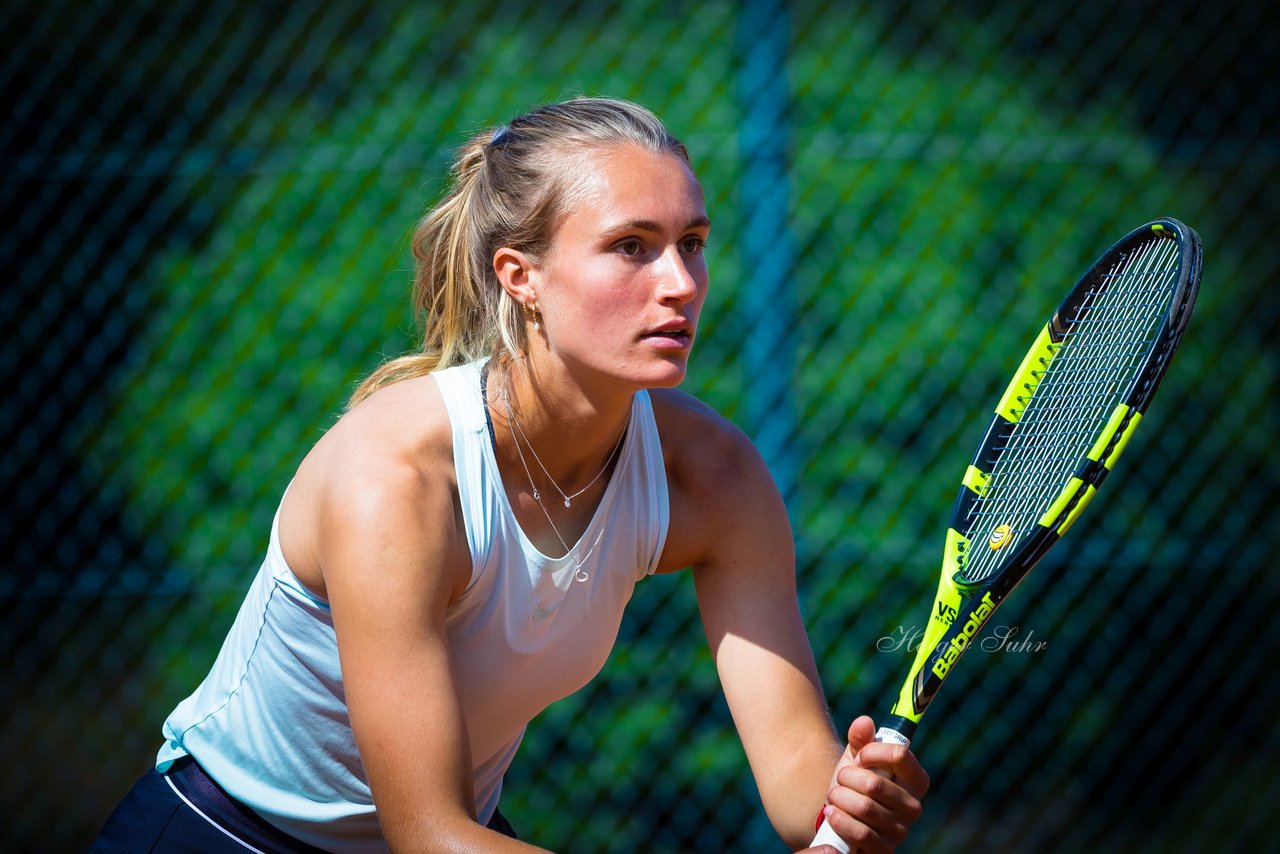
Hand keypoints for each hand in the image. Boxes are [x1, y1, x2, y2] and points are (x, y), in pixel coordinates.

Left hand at [816, 716, 929, 853]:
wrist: (840, 815)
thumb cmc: (854, 782)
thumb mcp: (856, 757)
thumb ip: (860, 738)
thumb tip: (864, 722)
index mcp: (915, 778)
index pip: (900, 755)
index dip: (872, 752)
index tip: (859, 756)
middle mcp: (914, 805)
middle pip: (875, 784)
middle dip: (847, 777)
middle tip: (841, 778)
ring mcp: (901, 830)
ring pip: (864, 808)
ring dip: (840, 798)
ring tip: (834, 795)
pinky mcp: (885, 849)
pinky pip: (861, 834)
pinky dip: (840, 820)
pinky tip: (831, 813)